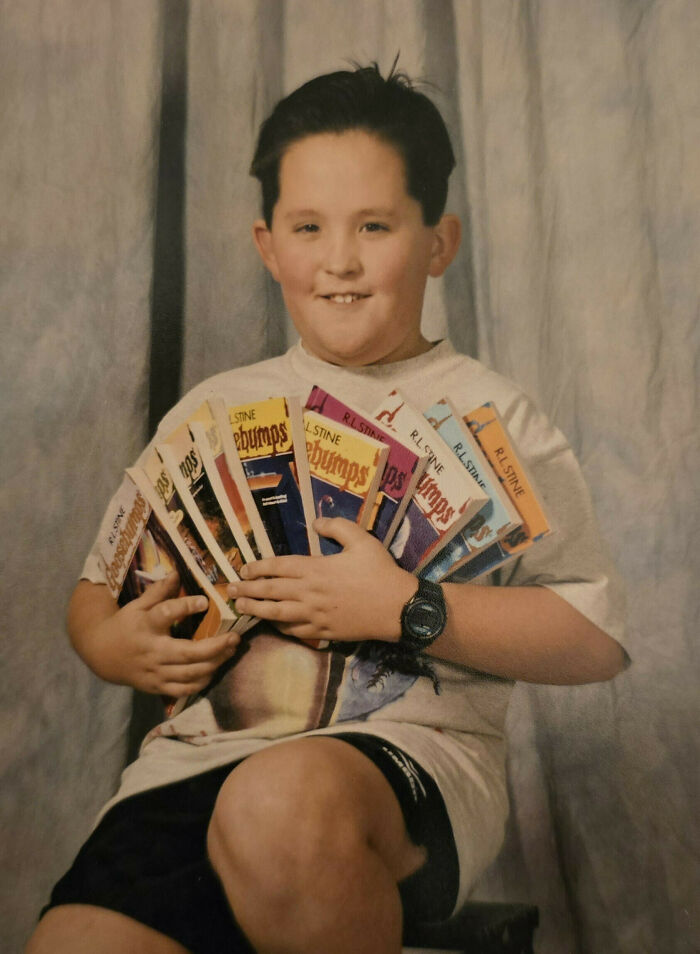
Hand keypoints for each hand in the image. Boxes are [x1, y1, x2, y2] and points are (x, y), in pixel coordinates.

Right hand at [86, 573, 239, 696]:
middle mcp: (152, 650)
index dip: (185, 607)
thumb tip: (177, 573)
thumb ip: (158, 591)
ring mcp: (155, 672)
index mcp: (146, 625)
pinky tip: (214, 669)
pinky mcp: (157, 687)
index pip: (166, 615)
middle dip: (215, 647)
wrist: (101, 655)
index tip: (205, 602)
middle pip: (187, 653)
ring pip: (190, 674)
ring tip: (231, 650)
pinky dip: (202, 682)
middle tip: (235, 637)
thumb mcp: (137, 605)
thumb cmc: (125, 625)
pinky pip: (184, 690)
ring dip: (215, 663)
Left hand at [227, 518, 415, 643]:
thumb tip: (315, 523)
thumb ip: (336, 527)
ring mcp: (315, 616)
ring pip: (277, 614)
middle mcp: (309, 593)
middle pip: (270, 592)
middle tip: (229, 590)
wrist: (397, 608)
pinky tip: (272, 624)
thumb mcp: (362, 540)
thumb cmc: (380, 571)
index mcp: (316, 569)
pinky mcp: (323, 633)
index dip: (257, 567)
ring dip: (256, 610)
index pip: (278, 567)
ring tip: (240, 608)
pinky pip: (294, 631)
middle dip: (247, 590)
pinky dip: (279, 627)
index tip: (243, 568)